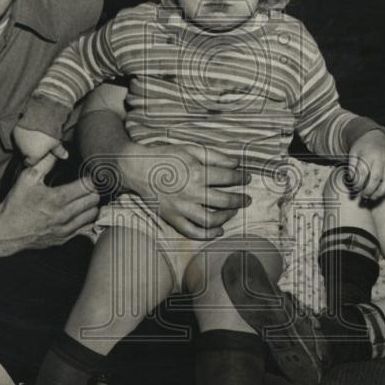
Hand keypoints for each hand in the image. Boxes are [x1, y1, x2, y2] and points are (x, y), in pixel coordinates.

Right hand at [0, 155, 98, 258]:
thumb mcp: (27, 178)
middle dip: (93, 190)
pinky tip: (82, 213)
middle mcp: (64, 215)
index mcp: (57, 198)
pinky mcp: (64, 239)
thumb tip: (58, 150)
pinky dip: (87, 219)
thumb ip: (45, 162)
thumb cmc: (16, 203)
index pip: (87, 186)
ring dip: (92, 205)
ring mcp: (65, 229)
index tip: (88, 175)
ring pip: (92, 214)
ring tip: (87, 199)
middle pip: (93, 200)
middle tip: (89, 186)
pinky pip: (85, 229)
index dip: (90, 178)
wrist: (6, 231)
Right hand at [14, 124, 67, 164]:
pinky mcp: (15, 131)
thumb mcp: (56, 143)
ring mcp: (18, 140)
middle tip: (38, 143)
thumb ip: (59, 151)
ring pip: (20, 144)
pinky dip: (22, 133)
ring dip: (25, 142)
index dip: (34, 159)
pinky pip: (17, 135)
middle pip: (25, 153)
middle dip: (29, 150)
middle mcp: (23, 150)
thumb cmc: (51, 133)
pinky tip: (29, 129)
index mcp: (33, 156)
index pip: (30, 163)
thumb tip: (65, 156)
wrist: (43, 117)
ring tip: (34, 135)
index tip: (39, 154)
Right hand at [111, 142, 249, 240]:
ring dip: (227, 217)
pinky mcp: (172, 218)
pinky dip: (208, 235)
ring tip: (233, 212)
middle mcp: (191, 193)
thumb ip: (215, 156)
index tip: (247, 178)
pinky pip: (192, 232)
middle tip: (247, 198)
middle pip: (224, 201)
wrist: (138, 169)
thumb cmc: (166, 156)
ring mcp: (181, 208)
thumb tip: (236, 163)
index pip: (228, 179)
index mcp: (198, 173)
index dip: (241, 178)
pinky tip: (218, 230)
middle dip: (240, 200)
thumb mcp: (191, 149)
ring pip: (211, 220)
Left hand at [348, 129, 384, 200]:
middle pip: (376, 178)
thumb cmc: (362, 147)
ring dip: (381, 191)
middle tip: (364, 196)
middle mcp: (380, 158)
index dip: (359, 184)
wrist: (376, 136)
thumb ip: (352, 167)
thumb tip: (351, 182)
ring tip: (373, 197)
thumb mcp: (353, 153)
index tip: (355, 189)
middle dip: (369, 190)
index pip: (363, 173)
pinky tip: (383, 191)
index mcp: (368, 155)